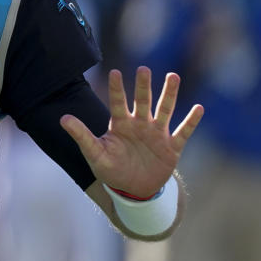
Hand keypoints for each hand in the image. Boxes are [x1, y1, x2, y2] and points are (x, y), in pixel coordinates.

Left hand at [60, 66, 204, 198]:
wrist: (133, 190)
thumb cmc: (111, 169)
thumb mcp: (94, 154)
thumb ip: (81, 135)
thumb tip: (62, 119)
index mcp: (120, 124)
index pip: (117, 102)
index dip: (116, 88)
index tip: (113, 72)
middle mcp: (139, 125)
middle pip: (142, 101)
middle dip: (143, 86)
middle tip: (144, 69)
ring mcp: (156, 134)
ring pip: (164, 110)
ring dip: (169, 95)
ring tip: (173, 76)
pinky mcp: (171, 147)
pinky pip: (182, 132)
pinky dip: (190, 121)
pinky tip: (198, 108)